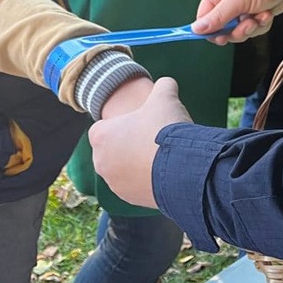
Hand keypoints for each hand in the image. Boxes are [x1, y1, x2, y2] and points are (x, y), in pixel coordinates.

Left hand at [89, 77, 189, 208]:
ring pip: (121, 169)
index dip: (119, 124)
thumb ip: (163, 86)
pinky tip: (163, 172)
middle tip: (148, 138)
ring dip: (134, 164)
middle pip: (110, 149)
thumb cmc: (165, 131)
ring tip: (158, 156)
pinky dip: (144, 180)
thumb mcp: (165, 98)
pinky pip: (133, 186)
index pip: (101, 128)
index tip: (136, 123)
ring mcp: (114, 184)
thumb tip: (167, 83)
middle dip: (125, 145)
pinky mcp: (129, 199)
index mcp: (101, 136)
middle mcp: (101, 162)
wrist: (181, 170)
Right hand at [192, 0, 282, 40]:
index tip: (220, 38)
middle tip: (246, 25)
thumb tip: (195, 29)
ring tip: (259, 17)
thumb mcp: (237, 0)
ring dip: (251, 28)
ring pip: (239, 31)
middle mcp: (227, 1)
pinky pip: (254, 29)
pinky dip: (262, 24)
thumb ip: (217, 17)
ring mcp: (242, 8)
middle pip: (222, 29)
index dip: (210, 31)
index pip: (204, 18)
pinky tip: (267, 13)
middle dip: (237, 31)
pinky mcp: (256, 14)